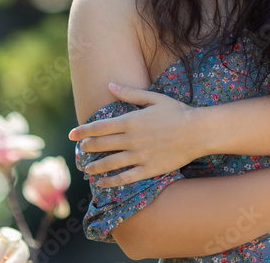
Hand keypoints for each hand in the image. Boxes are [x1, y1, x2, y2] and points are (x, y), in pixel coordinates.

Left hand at [68, 82, 200, 186]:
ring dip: (95, 166)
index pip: (100, 127)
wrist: (198, 132)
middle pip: (102, 145)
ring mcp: (140, 155)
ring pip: (110, 163)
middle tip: (80, 150)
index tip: (72, 134)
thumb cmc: (177, 112)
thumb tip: (110, 85)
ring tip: (86, 169)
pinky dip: (110, 182)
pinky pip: (125, 178)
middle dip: (87, 148)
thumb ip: (130, 93)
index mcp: (131, 120)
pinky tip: (102, 183)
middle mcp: (132, 139)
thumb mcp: (154, 98)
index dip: (83, 131)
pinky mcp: (149, 169)